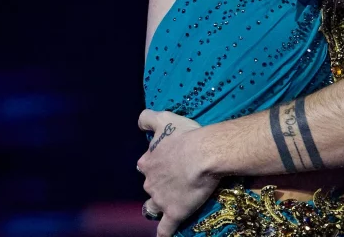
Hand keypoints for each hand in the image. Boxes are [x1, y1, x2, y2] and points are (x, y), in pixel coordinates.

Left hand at [137, 110, 214, 236]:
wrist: (204, 154)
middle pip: (150, 186)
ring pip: (153, 207)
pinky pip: (165, 229)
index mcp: (148, 161)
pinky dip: (164, 233)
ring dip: (158, 206)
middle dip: (159, 185)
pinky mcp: (174, 212)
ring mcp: (160, 199)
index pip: (146, 165)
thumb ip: (148, 118)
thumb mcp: (165, 119)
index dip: (157, 164)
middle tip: (177, 180)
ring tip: (171, 204)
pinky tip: (165, 235)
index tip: (169, 162)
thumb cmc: (187, 136)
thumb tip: (139, 121)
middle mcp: (150, 182)